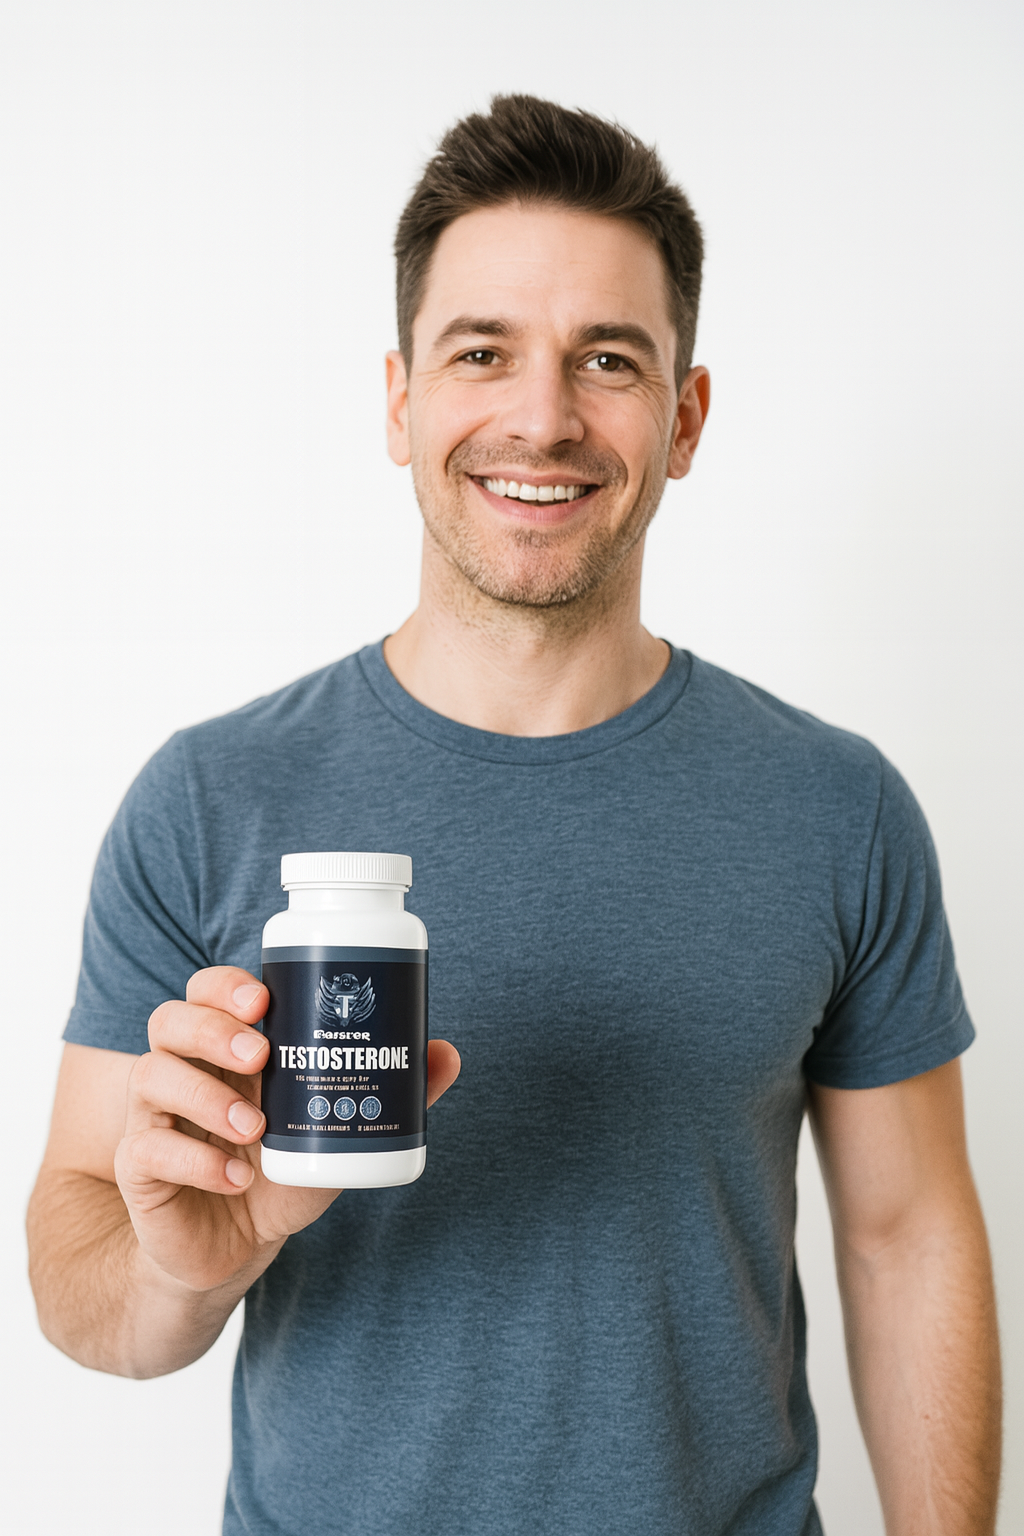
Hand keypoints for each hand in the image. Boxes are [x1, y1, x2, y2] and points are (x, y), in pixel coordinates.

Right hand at [113, 966, 460, 1293]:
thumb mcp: (341, 1129)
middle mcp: (184, 1070)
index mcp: (227, 1048)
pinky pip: (147, 1148)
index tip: (265, 999)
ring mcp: (156, 1117)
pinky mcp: (141, 1167)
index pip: (207, 992)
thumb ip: (395, 1092)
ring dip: (205, 1096)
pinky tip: (236, 1179)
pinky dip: (194, 1160)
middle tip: (260, 1057)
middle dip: (212, 1029)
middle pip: (169, 1019)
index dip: (226, 985)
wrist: (236, 1249)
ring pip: (152, 1076)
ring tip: (254, 1127)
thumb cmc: (285, 1170)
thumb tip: (447, 1053)